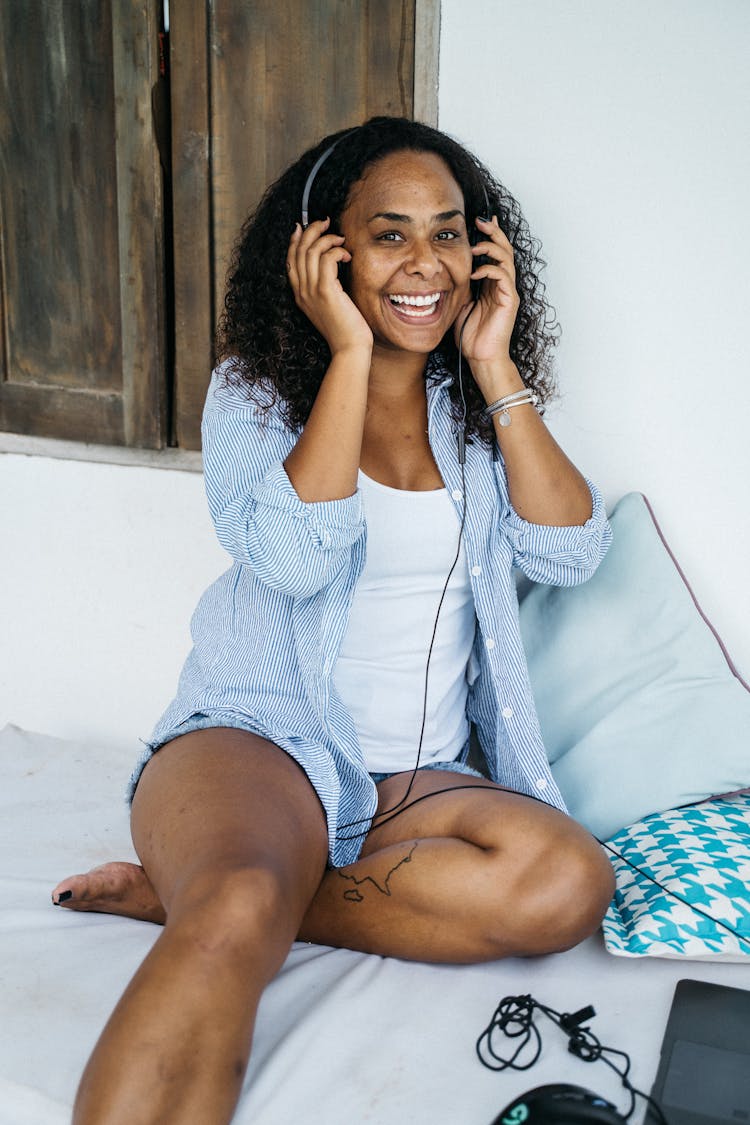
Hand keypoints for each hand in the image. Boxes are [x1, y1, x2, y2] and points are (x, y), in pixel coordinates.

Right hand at [286, 219, 372, 355]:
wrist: (349, 348)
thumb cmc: (345, 329)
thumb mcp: (328, 305)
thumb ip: (324, 287)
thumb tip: (330, 264)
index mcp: (299, 295)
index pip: (290, 261)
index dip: (294, 240)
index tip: (302, 226)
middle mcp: (301, 291)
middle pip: (299, 251)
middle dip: (311, 230)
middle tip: (326, 222)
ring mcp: (311, 291)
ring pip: (311, 251)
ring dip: (327, 238)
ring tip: (341, 239)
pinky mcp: (325, 291)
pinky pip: (326, 259)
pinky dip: (337, 251)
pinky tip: (347, 256)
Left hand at [453, 216, 519, 371]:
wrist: (481, 357)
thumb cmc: (471, 336)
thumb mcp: (459, 305)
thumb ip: (459, 288)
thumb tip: (447, 273)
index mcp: (492, 284)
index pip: (495, 252)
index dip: (490, 235)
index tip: (479, 221)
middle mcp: (503, 285)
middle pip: (504, 249)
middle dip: (494, 232)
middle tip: (481, 221)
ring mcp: (508, 292)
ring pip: (506, 259)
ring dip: (491, 248)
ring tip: (476, 245)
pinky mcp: (509, 300)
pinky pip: (503, 277)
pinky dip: (489, 270)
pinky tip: (475, 272)